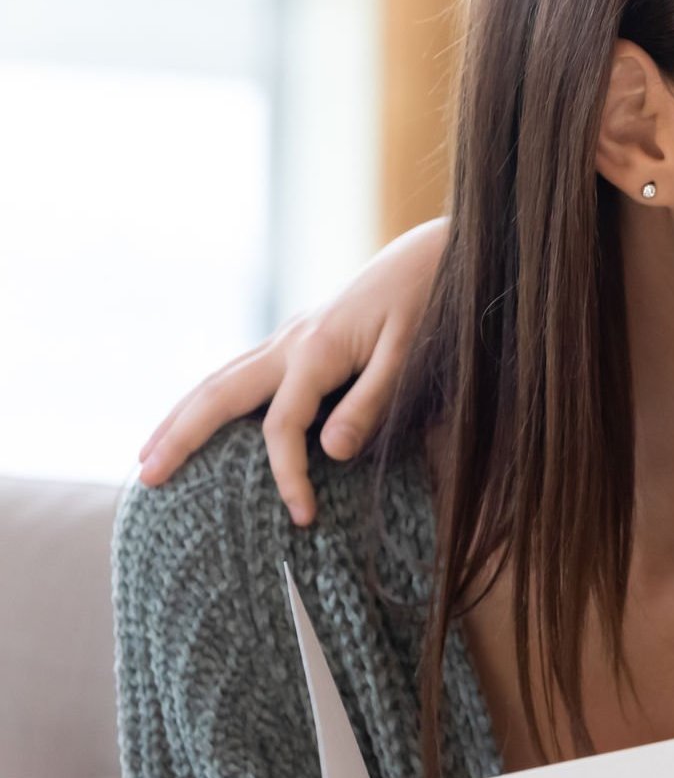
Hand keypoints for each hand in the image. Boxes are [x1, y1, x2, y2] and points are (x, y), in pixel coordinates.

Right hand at [137, 215, 446, 522]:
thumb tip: (331, 452)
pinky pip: (234, 374)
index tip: (303, 516)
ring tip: (145, 456)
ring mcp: (285, 341)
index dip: (288, 474)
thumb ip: (370, 404)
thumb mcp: (407, 357)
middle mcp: (289, 344)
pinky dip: (203, 401)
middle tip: (148, 479)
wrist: (424, 261)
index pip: (284, 425)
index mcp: (317, 351)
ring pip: (216, 380)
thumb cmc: (422, 309)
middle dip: (181, 437)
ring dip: (178, 418)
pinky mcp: (291, 342)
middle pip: (218, 394)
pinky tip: (191, 423)